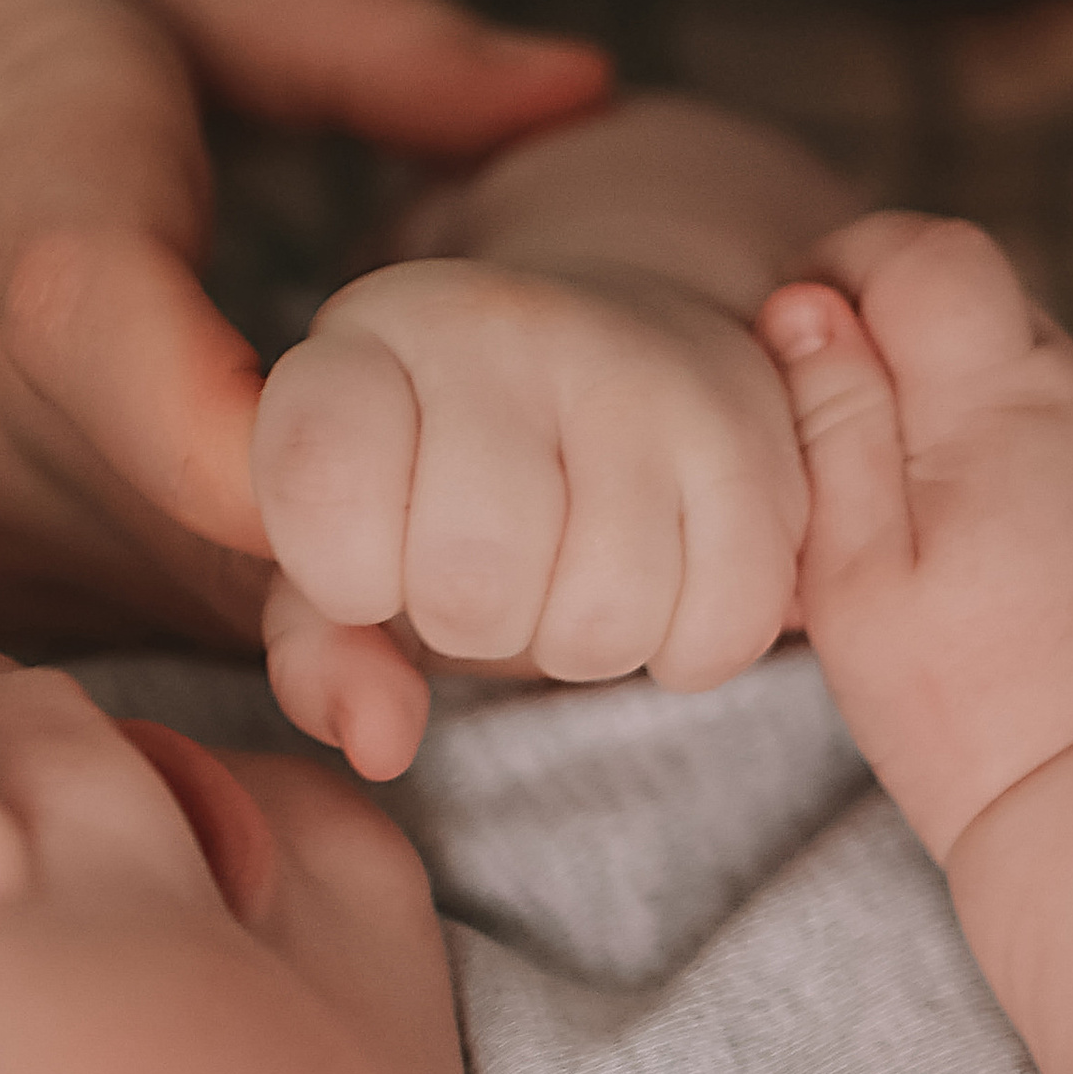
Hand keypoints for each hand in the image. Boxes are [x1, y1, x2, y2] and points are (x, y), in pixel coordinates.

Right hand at [0, 0, 606, 643]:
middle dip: (414, 600)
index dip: (351, 491)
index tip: (491, 495)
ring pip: (210, 627)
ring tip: (529, 600)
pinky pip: (146, 635)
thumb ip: (364, 40)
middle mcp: (12, 436)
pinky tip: (381, 596)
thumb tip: (589, 84)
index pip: (199, 421)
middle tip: (584, 614)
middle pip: (246, 570)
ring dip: (358, 624)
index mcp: (53, 252)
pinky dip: (258, 627)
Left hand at [256, 254, 808, 773]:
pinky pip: (720, 628)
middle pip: (468, 582)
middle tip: (486, 570)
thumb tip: (382, 746)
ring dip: (579, 642)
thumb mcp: (345, 529)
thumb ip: (316, 645)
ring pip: (601, 621)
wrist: (635, 340)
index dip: (343, 569)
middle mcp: (513, 327)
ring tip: (570, 571)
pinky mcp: (756, 442)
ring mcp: (646, 378)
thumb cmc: (452, 466)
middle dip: (469, 623)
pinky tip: (662, 580)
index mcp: (380, 333)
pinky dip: (686, 646)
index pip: (321, 480)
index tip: (373, 550)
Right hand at [756, 215, 1072, 860]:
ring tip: (880, 481)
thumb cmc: (961, 700)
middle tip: (823, 419)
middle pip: (971, 284)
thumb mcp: (853, 570)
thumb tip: (805, 301)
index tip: (794, 340)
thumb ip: (831, 422)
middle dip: (886, 319)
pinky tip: (943, 516)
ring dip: (934, 376)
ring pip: (1005, 342)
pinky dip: (981, 425)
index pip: (931, 249)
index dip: (849, 264)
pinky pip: (1040, 404)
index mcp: (1004, 403)